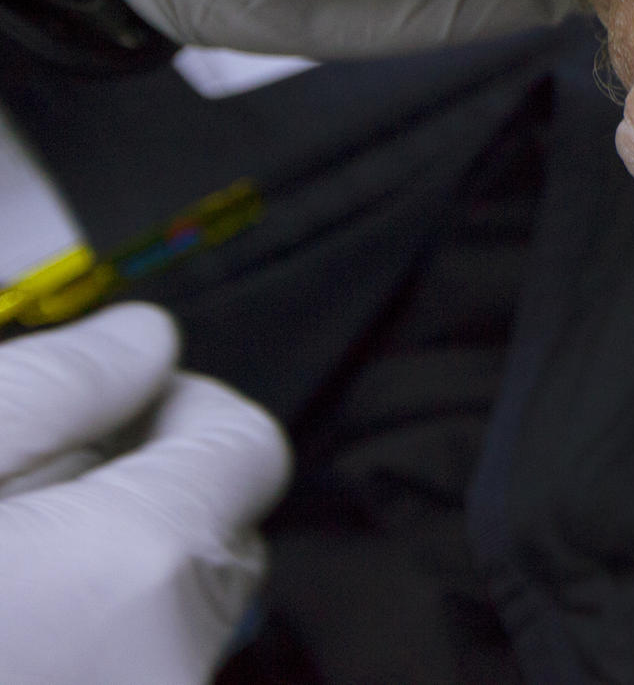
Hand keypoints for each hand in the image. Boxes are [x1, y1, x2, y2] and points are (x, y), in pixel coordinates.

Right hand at [0, 304, 289, 684]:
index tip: (106, 414)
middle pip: (225, 533)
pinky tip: (21, 626)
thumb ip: (61, 386)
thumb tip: (147, 341)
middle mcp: (176, 661)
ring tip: (21, 568)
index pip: (250, 447)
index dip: (178, 412)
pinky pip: (149, 663)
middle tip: (39, 498)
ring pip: (183, 610)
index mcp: (139, 564)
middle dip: (150, 498)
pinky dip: (101, 634)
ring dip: (121, 576)